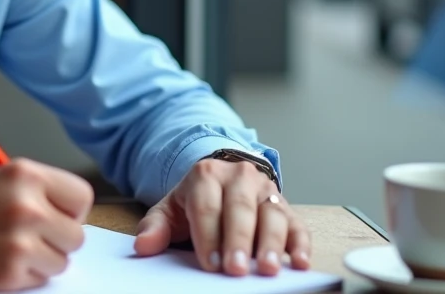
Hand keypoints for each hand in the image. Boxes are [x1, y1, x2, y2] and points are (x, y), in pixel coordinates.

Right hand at [0, 158, 94, 291]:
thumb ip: (37, 190)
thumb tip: (69, 211)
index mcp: (26, 174)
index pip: (82, 196)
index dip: (71, 211)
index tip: (58, 217)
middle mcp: (27, 204)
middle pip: (76, 234)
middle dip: (57, 240)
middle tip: (32, 238)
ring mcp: (21, 239)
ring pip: (62, 260)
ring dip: (42, 261)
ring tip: (12, 249)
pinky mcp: (12, 270)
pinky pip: (41, 278)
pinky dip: (26, 276)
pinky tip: (1, 262)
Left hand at [132, 157, 310, 276]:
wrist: (224, 178)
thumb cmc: (197, 200)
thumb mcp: (171, 209)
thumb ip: (156, 227)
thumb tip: (143, 246)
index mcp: (206, 175)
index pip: (206, 205)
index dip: (208, 235)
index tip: (209, 264)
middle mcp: (240, 177)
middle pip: (240, 208)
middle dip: (238, 240)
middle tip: (236, 269)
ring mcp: (266, 191)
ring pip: (271, 214)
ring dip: (271, 243)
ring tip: (267, 268)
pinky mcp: (287, 208)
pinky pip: (297, 224)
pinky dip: (300, 243)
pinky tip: (299, 262)